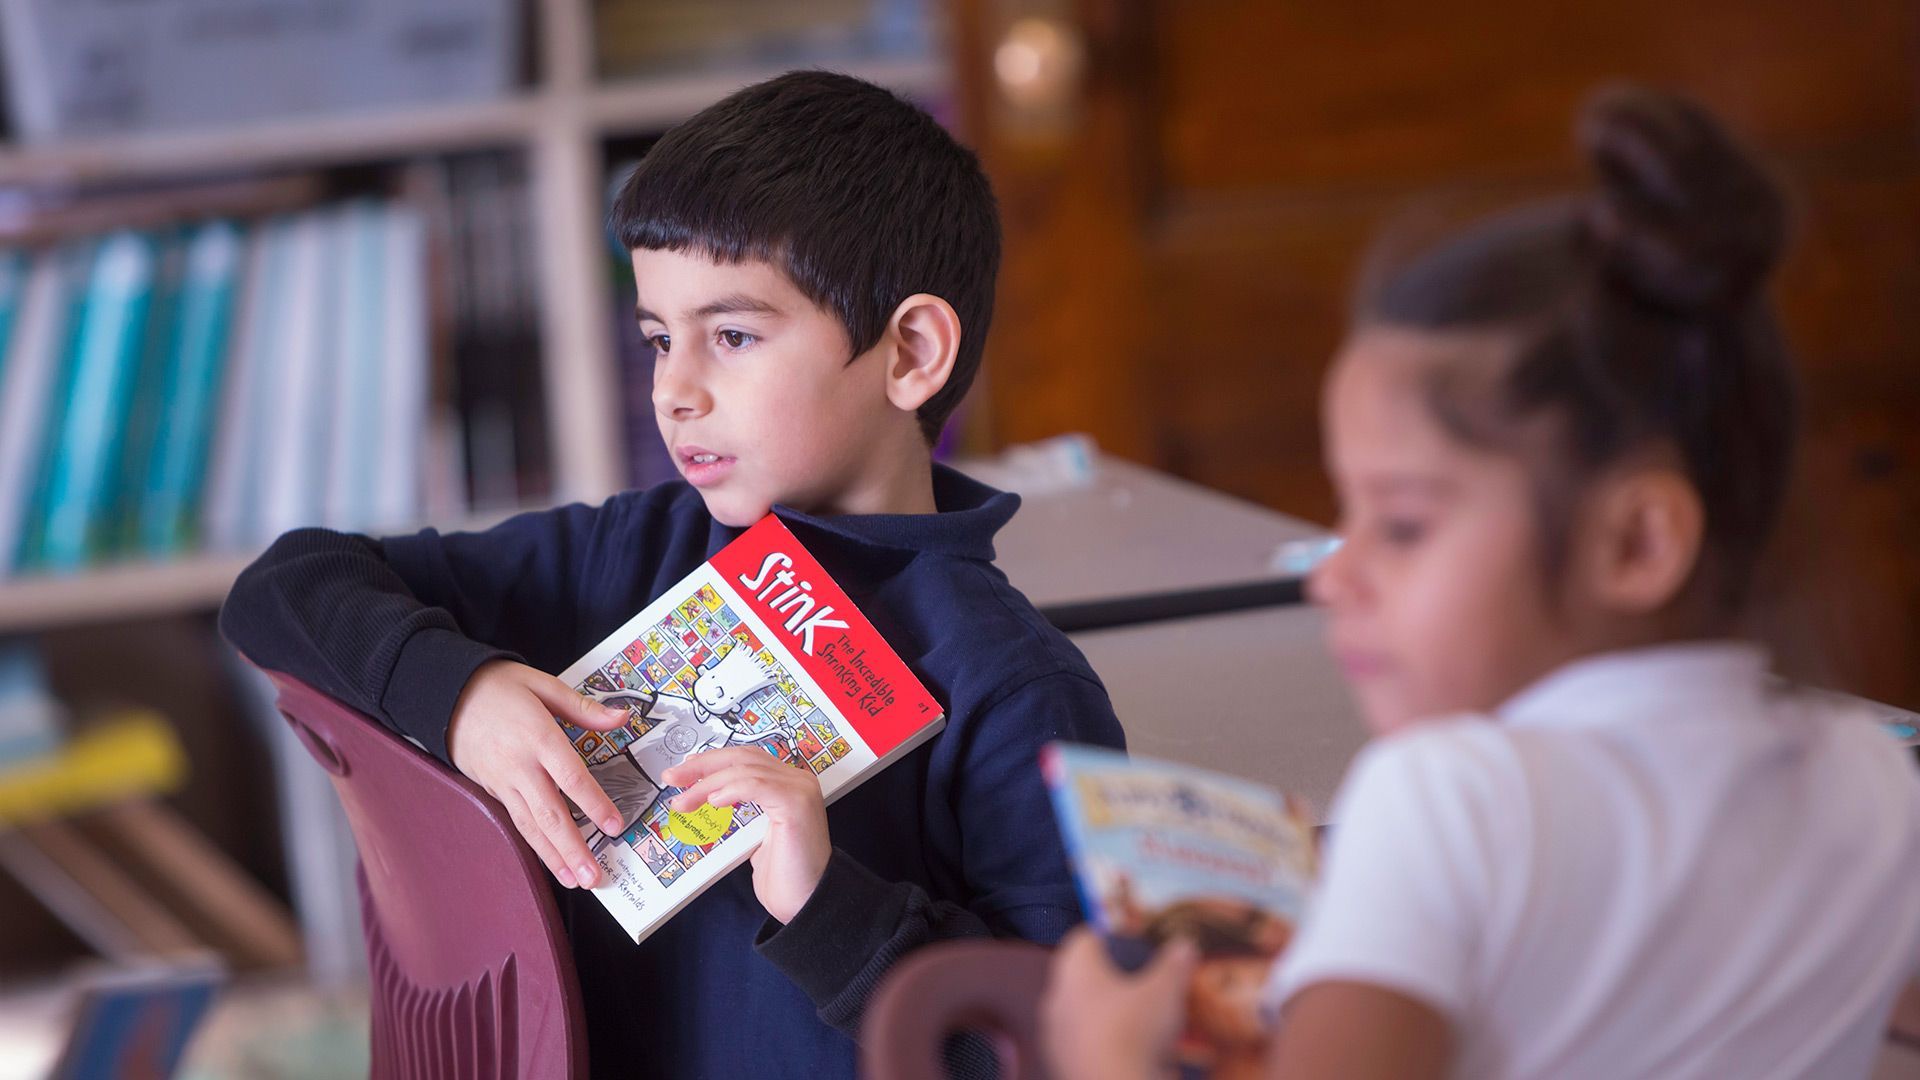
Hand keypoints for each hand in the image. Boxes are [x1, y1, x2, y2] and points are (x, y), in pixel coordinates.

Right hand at [448, 660, 631, 888]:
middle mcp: (519, 765)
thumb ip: (583, 707)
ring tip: (575, 880)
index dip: (593, 804)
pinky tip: (549, 860)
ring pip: (531, 826)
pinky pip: (516, 821)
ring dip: (554, 856)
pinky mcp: (492, 789)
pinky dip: (533, 844)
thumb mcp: (543, 684)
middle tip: (593, 876)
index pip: (570, 777)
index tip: (614, 826)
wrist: (445, 693)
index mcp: (537, 736)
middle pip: (550, 814)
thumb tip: (621, 717)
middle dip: (573, 848)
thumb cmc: (498, 686)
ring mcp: (503, 781)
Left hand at [662, 747, 828, 923]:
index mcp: (789, 785)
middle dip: (702, 765)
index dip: (712, 761)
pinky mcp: (797, 803)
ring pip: (745, 770)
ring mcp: (800, 789)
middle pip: (742, 758)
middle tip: (672, 777)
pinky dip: (731, 789)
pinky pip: (756, 785)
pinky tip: (713, 800)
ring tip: (684, 800)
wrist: (806, 903)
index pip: (746, 759)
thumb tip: (709, 800)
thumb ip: (742, 812)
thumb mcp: (755, 836)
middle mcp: (798, 781)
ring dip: (707, 783)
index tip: (684, 772)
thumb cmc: (786, 876)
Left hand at [1041, 927, 1198, 1079]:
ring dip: (1106, 1013)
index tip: (1133, 945)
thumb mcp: (1165, 991)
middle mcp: (1057, 999)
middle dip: (1113, 979)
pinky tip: (1131, 1050)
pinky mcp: (1063, 1064)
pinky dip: (1104, 1042)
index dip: (1110, 939)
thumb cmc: (1134, 1030)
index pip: (1084, 939)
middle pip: (1083, 977)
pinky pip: (1084, 1044)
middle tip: (1144, 985)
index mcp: (1074, 971)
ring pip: (1082, 1013)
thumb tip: (1183, 945)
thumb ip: (1174, 964)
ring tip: (1141, 1021)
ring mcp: (1056, 1036)